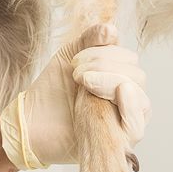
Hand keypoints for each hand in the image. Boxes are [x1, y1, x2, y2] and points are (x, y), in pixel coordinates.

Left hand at [1, 24, 149, 169]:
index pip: (129, 60)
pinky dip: (131, 108)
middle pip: (137, 77)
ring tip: (85, 85)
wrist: (31, 123)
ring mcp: (124, 122)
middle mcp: (127, 100)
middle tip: (77, 75)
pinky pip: (136, 127)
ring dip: (113, 84)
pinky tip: (119, 93)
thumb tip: (112, 29)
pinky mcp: (117, 143)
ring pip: (141, 99)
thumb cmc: (52, 91)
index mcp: (118, 77)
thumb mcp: (70, 57)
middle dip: (106, 68)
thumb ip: (91, 40)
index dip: (105, 55)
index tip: (75, 62)